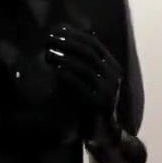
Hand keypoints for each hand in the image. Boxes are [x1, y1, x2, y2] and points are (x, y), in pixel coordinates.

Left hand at [45, 22, 122, 144]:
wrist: (104, 131)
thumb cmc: (91, 101)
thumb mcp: (89, 78)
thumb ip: (83, 61)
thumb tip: (65, 36)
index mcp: (112, 66)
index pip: (94, 43)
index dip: (74, 35)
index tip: (56, 30)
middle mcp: (113, 75)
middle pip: (89, 53)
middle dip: (68, 43)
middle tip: (49, 39)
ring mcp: (108, 90)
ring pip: (85, 67)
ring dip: (65, 57)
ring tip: (48, 52)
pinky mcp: (99, 103)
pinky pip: (81, 85)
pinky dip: (67, 74)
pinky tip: (54, 69)